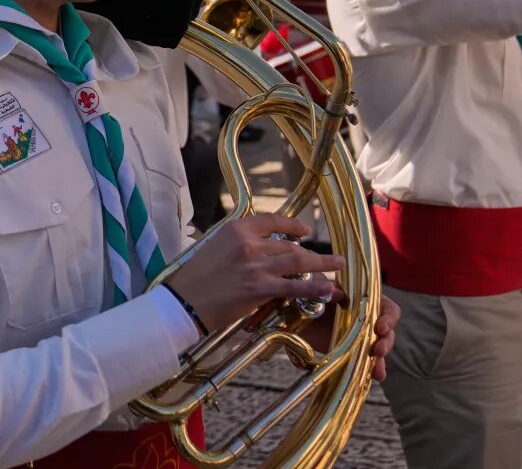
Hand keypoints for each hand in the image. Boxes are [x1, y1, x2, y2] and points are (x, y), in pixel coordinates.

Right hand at [168, 212, 342, 331]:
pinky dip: (314, 287)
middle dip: (312, 252)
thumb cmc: (194, 278)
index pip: (271, 220)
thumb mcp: (214, 247)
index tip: (305, 231)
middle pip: (289, 244)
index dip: (292, 225)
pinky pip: (295, 286)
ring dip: (322, 264)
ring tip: (337, 265)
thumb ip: (238, 244)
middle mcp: (248, 243)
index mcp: (235, 229)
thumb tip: (261, 249)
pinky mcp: (260, 288)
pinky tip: (328, 289)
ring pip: (298, 261)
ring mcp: (256, 265)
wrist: (184, 301)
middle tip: (329, 257)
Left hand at [296, 287, 399, 381]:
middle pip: (387, 333)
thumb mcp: (318, 288)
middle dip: (386, 342)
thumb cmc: (310, 294)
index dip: (389, 318)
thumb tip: (337, 292)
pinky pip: (365, 362)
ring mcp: (360, 337)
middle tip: (378, 350)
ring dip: (380, 360)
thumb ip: (328, 289)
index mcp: (365, 301)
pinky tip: (374, 377)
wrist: (292, 312)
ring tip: (378, 371)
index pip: (388, 309)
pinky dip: (371, 370)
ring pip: (378, 349)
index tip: (380, 327)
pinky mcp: (351, 352)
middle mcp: (367, 320)